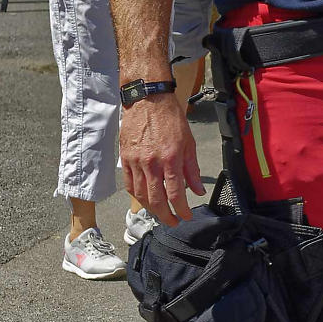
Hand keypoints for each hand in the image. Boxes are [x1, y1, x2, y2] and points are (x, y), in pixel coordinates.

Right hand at [119, 92, 203, 223]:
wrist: (148, 100)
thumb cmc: (170, 118)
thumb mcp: (188, 143)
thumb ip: (192, 169)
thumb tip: (197, 190)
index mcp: (170, 158)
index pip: (175, 193)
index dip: (181, 209)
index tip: (186, 217)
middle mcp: (152, 162)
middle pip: (156, 200)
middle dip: (165, 216)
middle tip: (173, 222)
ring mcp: (136, 161)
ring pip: (140, 195)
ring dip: (150, 209)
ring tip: (160, 213)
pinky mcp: (125, 158)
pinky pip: (129, 184)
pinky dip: (137, 196)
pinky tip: (144, 200)